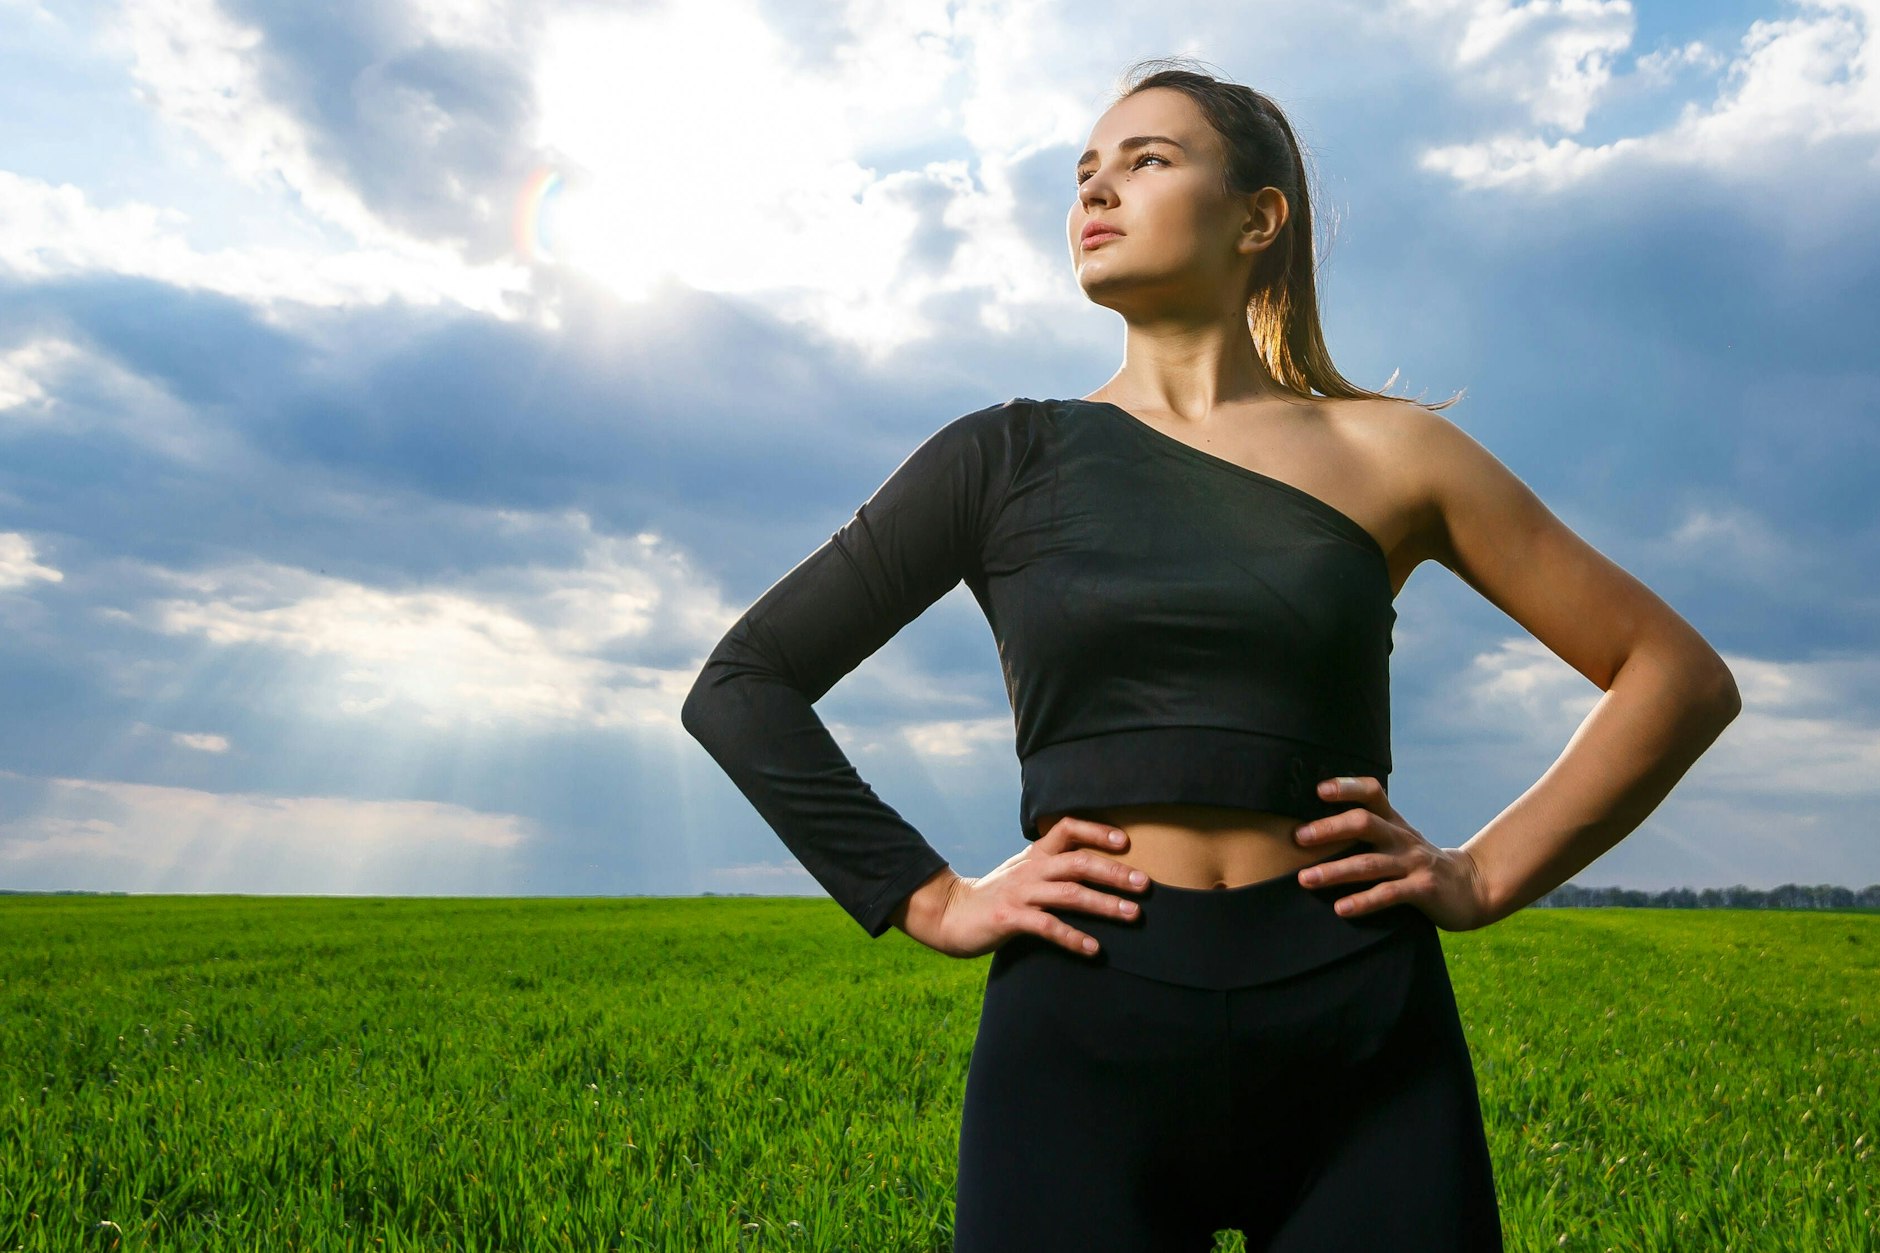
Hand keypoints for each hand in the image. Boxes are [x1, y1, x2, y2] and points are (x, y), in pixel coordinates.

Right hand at [924, 815, 1150, 959]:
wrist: (951, 914)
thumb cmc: (997, 895)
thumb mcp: (1024, 872)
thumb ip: (1053, 868)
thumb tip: (1097, 871)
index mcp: (1035, 854)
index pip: (1067, 828)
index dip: (1096, 830)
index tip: (1125, 841)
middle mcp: (1031, 869)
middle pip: (1078, 862)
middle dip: (1115, 872)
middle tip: (1145, 884)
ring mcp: (1020, 893)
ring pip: (1070, 894)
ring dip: (1105, 904)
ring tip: (1133, 915)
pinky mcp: (1010, 919)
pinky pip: (1048, 927)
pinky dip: (1073, 938)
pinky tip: (1094, 949)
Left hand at [1294, 776, 1495, 931]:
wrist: (1472, 889)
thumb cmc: (1419, 865)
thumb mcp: (1398, 842)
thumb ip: (1369, 834)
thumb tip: (1313, 833)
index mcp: (1394, 823)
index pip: (1372, 793)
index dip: (1347, 787)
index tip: (1319, 790)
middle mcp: (1402, 838)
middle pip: (1364, 823)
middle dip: (1329, 829)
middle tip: (1298, 837)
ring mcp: (1414, 863)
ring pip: (1369, 863)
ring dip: (1335, 871)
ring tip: (1306, 879)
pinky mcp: (1423, 889)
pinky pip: (1389, 894)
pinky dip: (1363, 901)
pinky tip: (1341, 908)